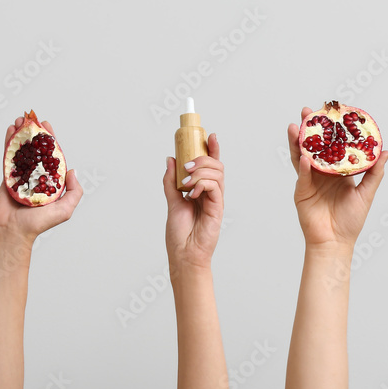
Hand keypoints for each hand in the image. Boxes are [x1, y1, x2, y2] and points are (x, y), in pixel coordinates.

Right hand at [0, 116, 82, 243]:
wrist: (13, 232)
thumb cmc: (39, 224)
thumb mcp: (65, 209)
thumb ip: (74, 192)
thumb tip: (72, 171)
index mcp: (50, 181)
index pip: (51, 155)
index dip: (50, 140)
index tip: (47, 126)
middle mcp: (36, 176)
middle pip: (35, 149)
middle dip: (34, 133)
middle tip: (32, 118)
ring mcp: (21, 175)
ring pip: (21, 150)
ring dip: (21, 134)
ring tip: (20, 120)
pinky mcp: (7, 177)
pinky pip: (8, 157)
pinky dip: (8, 143)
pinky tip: (9, 131)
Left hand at [163, 133, 223, 269]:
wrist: (183, 254)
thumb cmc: (179, 233)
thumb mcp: (171, 201)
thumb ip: (171, 181)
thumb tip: (170, 159)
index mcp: (201, 189)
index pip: (210, 165)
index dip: (212, 149)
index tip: (209, 135)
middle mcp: (210, 193)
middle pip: (216, 165)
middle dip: (203, 157)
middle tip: (186, 165)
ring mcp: (215, 200)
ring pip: (217, 173)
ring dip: (200, 171)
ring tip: (185, 182)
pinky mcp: (217, 208)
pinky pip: (215, 186)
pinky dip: (203, 184)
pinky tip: (192, 193)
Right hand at [287, 107, 387, 247]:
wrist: (336, 242)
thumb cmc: (351, 221)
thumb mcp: (367, 193)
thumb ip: (375, 172)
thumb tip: (386, 151)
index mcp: (337, 171)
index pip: (331, 145)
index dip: (330, 130)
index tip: (331, 113)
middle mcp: (321, 173)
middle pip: (313, 146)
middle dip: (309, 128)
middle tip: (308, 111)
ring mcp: (309, 181)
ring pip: (302, 156)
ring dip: (298, 141)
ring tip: (296, 126)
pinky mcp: (302, 191)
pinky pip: (302, 176)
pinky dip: (303, 166)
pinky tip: (305, 157)